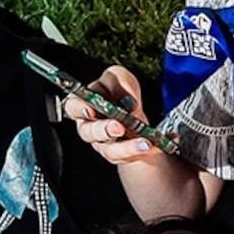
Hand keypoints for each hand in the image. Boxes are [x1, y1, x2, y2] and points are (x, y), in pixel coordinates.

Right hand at [60, 66, 177, 173]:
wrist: (133, 110)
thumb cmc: (119, 92)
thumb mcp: (119, 78)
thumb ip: (120, 85)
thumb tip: (128, 104)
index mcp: (84, 104)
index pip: (73, 107)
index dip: (79, 109)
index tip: (89, 109)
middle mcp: (90, 127)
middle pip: (90, 133)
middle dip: (105, 130)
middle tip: (119, 126)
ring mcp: (104, 144)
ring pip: (111, 151)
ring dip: (129, 147)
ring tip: (145, 142)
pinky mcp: (121, 154)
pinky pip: (132, 156)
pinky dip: (150, 149)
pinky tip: (161, 142)